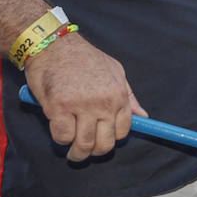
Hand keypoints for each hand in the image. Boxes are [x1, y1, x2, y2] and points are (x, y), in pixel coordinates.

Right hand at [23, 32, 145, 162]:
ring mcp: (81, 105)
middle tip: (86, 152)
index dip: (112, 139)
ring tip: (73, 152)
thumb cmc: (83, 57)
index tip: (102, 139)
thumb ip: (128, 96)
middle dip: (95, 152)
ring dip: (78, 153)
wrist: (53, 43)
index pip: (123, 131)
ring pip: (84, 144)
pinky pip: (63, 136)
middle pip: (105, 143)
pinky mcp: (58, 107)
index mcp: (118, 95)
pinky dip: (61, 140)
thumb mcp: (115, 71)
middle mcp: (103, 102)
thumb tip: (143, 116)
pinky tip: (59, 133)